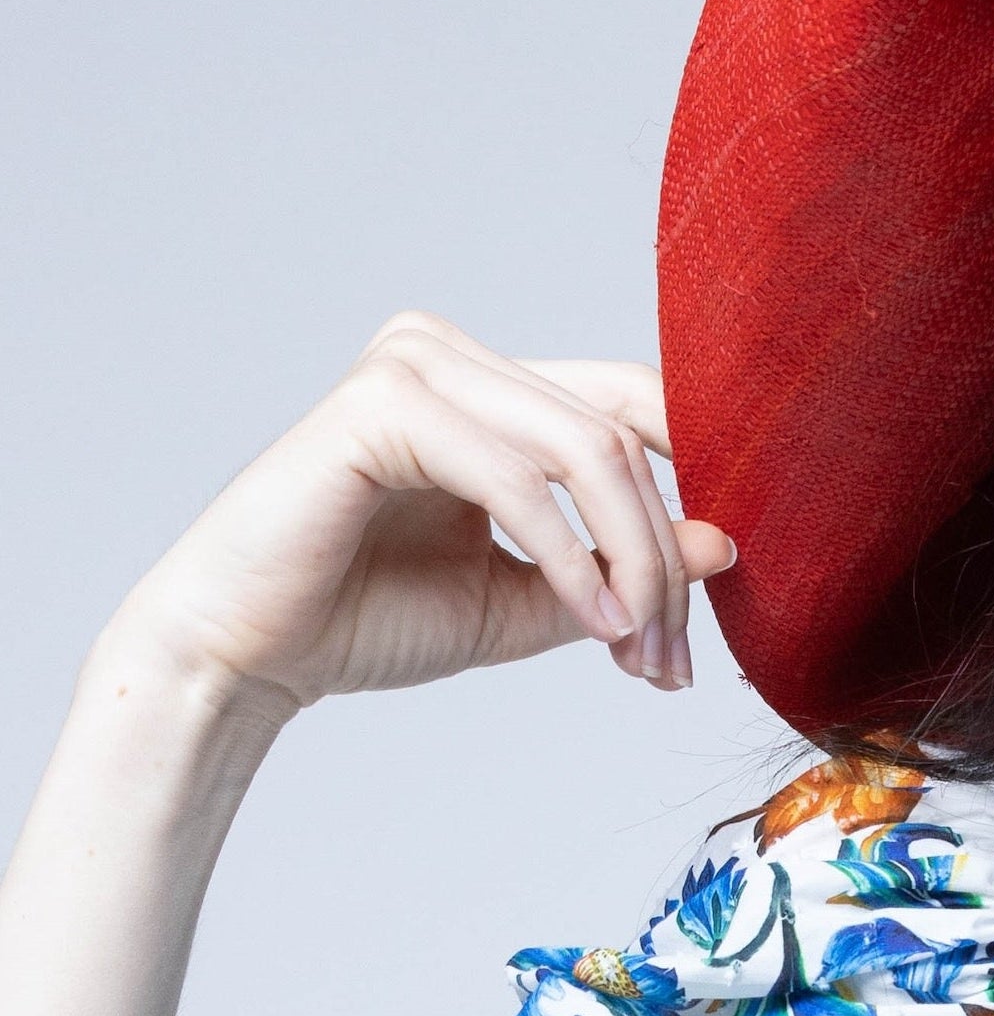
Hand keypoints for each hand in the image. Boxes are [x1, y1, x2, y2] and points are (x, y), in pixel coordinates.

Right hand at [115, 312, 734, 716]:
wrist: (247, 655)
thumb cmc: (366, 619)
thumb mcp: (526, 600)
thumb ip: (619, 567)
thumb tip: (724, 543)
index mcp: (487, 386)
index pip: (632, 409)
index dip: (692, 498)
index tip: (707, 617)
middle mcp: (451, 355)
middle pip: (622, 432)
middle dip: (664, 554)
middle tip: (673, 660)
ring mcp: (415, 365)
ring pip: (587, 450)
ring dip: (633, 562)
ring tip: (638, 650)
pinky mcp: (380, 403)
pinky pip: (516, 479)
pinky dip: (571, 558)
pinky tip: (594, 622)